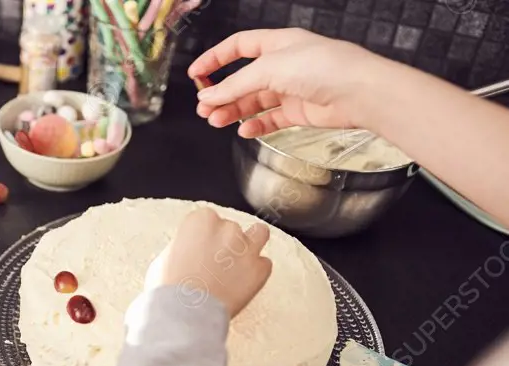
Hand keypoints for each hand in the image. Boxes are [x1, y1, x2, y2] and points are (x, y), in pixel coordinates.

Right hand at [158, 207, 271, 317]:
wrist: (184, 314)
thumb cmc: (169, 288)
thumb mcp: (166, 256)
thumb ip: (185, 245)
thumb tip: (192, 248)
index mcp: (201, 220)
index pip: (207, 218)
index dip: (203, 236)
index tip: (199, 249)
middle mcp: (227, 228)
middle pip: (230, 228)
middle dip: (224, 244)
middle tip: (213, 265)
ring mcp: (246, 248)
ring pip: (259, 234)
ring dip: (251, 244)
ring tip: (240, 261)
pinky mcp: (260, 270)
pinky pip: (264, 264)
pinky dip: (256, 272)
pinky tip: (242, 284)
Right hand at [189, 28, 391, 137]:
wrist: (360, 93)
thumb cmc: (324, 68)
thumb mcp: (270, 69)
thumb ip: (235, 85)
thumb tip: (207, 96)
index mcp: (278, 44)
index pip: (238, 47)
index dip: (215, 59)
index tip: (195, 74)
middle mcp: (284, 65)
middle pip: (243, 79)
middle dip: (221, 94)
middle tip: (204, 109)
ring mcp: (292, 89)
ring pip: (254, 101)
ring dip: (233, 111)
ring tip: (216, 122)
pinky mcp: (300, 111)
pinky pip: (270, 119)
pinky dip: (256, 125)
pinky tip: (244, 130)